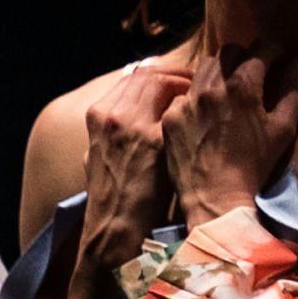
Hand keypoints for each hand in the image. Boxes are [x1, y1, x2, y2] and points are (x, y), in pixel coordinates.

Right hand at [75, 67, 187, 240]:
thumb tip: (135, 109)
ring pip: (160, 81)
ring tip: (198, 91)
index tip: (174, 79)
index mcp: (97, 115)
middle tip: (193, 80)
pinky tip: (200, 110)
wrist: (115, 225)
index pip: (131, 76)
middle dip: (173, 73)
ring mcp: (131, 125)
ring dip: (182, 82)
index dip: (157, 74)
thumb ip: (114, 127)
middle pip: (146, 73)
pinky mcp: (153, 140)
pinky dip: (189, 102)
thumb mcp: (100, 152)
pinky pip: (176, 106)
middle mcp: (111, 114)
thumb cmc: (112, 195)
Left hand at [167, 48, 297, 225]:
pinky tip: (206, 113)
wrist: (215, 199)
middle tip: (253, 72)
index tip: (279, 57)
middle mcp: (211, 86)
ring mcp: (187, 101)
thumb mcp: (283, 130)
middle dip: (245, 56)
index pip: (260, 50)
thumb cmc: (255, 166)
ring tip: (228, 89)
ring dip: (219, 71)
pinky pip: (185, 95)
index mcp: (242, 87)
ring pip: (204, 68)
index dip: (274, 50)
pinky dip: (197, 97)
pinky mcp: (171, 117)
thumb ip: (295, 91)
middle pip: (229, 52)